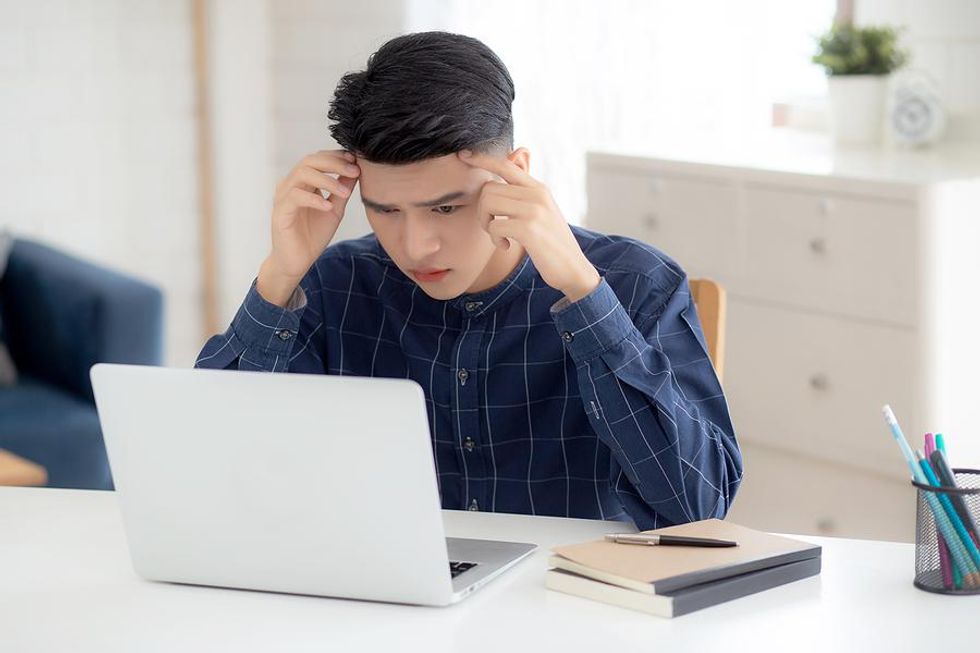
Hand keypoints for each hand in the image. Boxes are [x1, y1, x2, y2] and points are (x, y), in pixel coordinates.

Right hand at [258, 150, 359, 305]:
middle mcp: (291, 185)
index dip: (336, 156)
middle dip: (334, 163)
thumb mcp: (335, 210)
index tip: (356, 160)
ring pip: (302, 174)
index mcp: (303, 182)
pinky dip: (314, 199)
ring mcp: (283, 196)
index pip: (318, 158)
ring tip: (345, 193)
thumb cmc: (312, 235)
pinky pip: (295, 197)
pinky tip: (328, 206)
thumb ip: (342, 190)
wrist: (296, 261)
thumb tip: (356, 171)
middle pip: (310, 161)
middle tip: (354, 171)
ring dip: (327, 180)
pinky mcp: (280, 212)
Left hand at [458, 150, 599, 302]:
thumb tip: (509, 169)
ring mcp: (534, 210)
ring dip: (486, 223)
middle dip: (482, 210)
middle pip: (489, 188)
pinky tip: (506, 246)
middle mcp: (537, 194)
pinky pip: (494, 226)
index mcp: (539, 188)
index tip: (464, 155)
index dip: (482, 158)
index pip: (506, 164)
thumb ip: (524, 195)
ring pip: (488, 203)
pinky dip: (495, 239)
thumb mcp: (542, 213)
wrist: (573, 268)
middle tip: (492, 227)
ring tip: (499, 237)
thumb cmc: (552, 244)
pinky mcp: (529, 228)